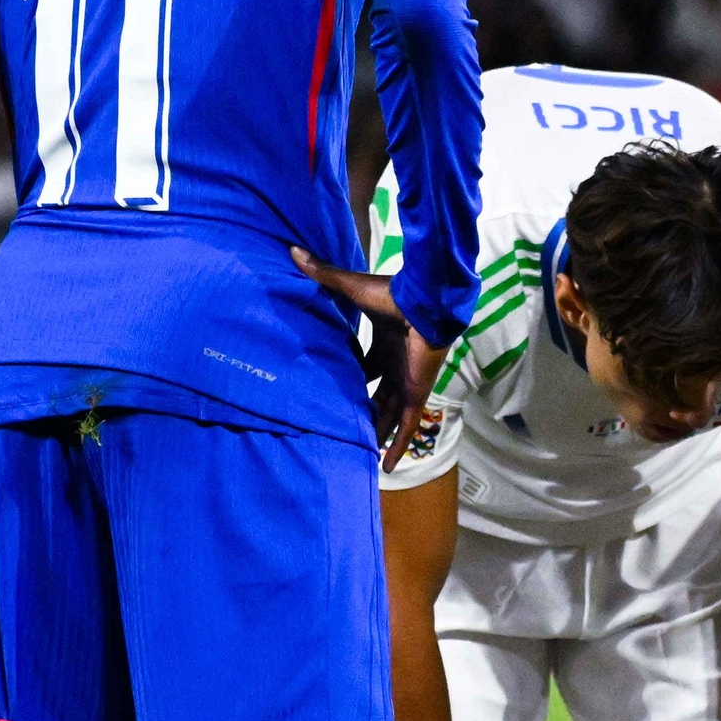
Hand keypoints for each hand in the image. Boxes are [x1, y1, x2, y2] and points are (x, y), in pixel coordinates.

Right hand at [291, 247, 451, 474]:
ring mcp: (406, 383)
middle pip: (376, 398)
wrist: (426, 303)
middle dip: (363, 414)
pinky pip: (406, 427)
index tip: (335, 389)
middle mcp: (395, 367)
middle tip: (344, 431)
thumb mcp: (352, 289)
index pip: (365, 368)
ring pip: (388, 417)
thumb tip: (293, 252)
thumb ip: (324, 275)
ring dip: (376, 435)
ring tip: (359, 457)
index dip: (352, 378)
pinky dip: (399, 447)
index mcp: (384, 346)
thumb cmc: (394, 295)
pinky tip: (387, 469)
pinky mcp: (416, 395)